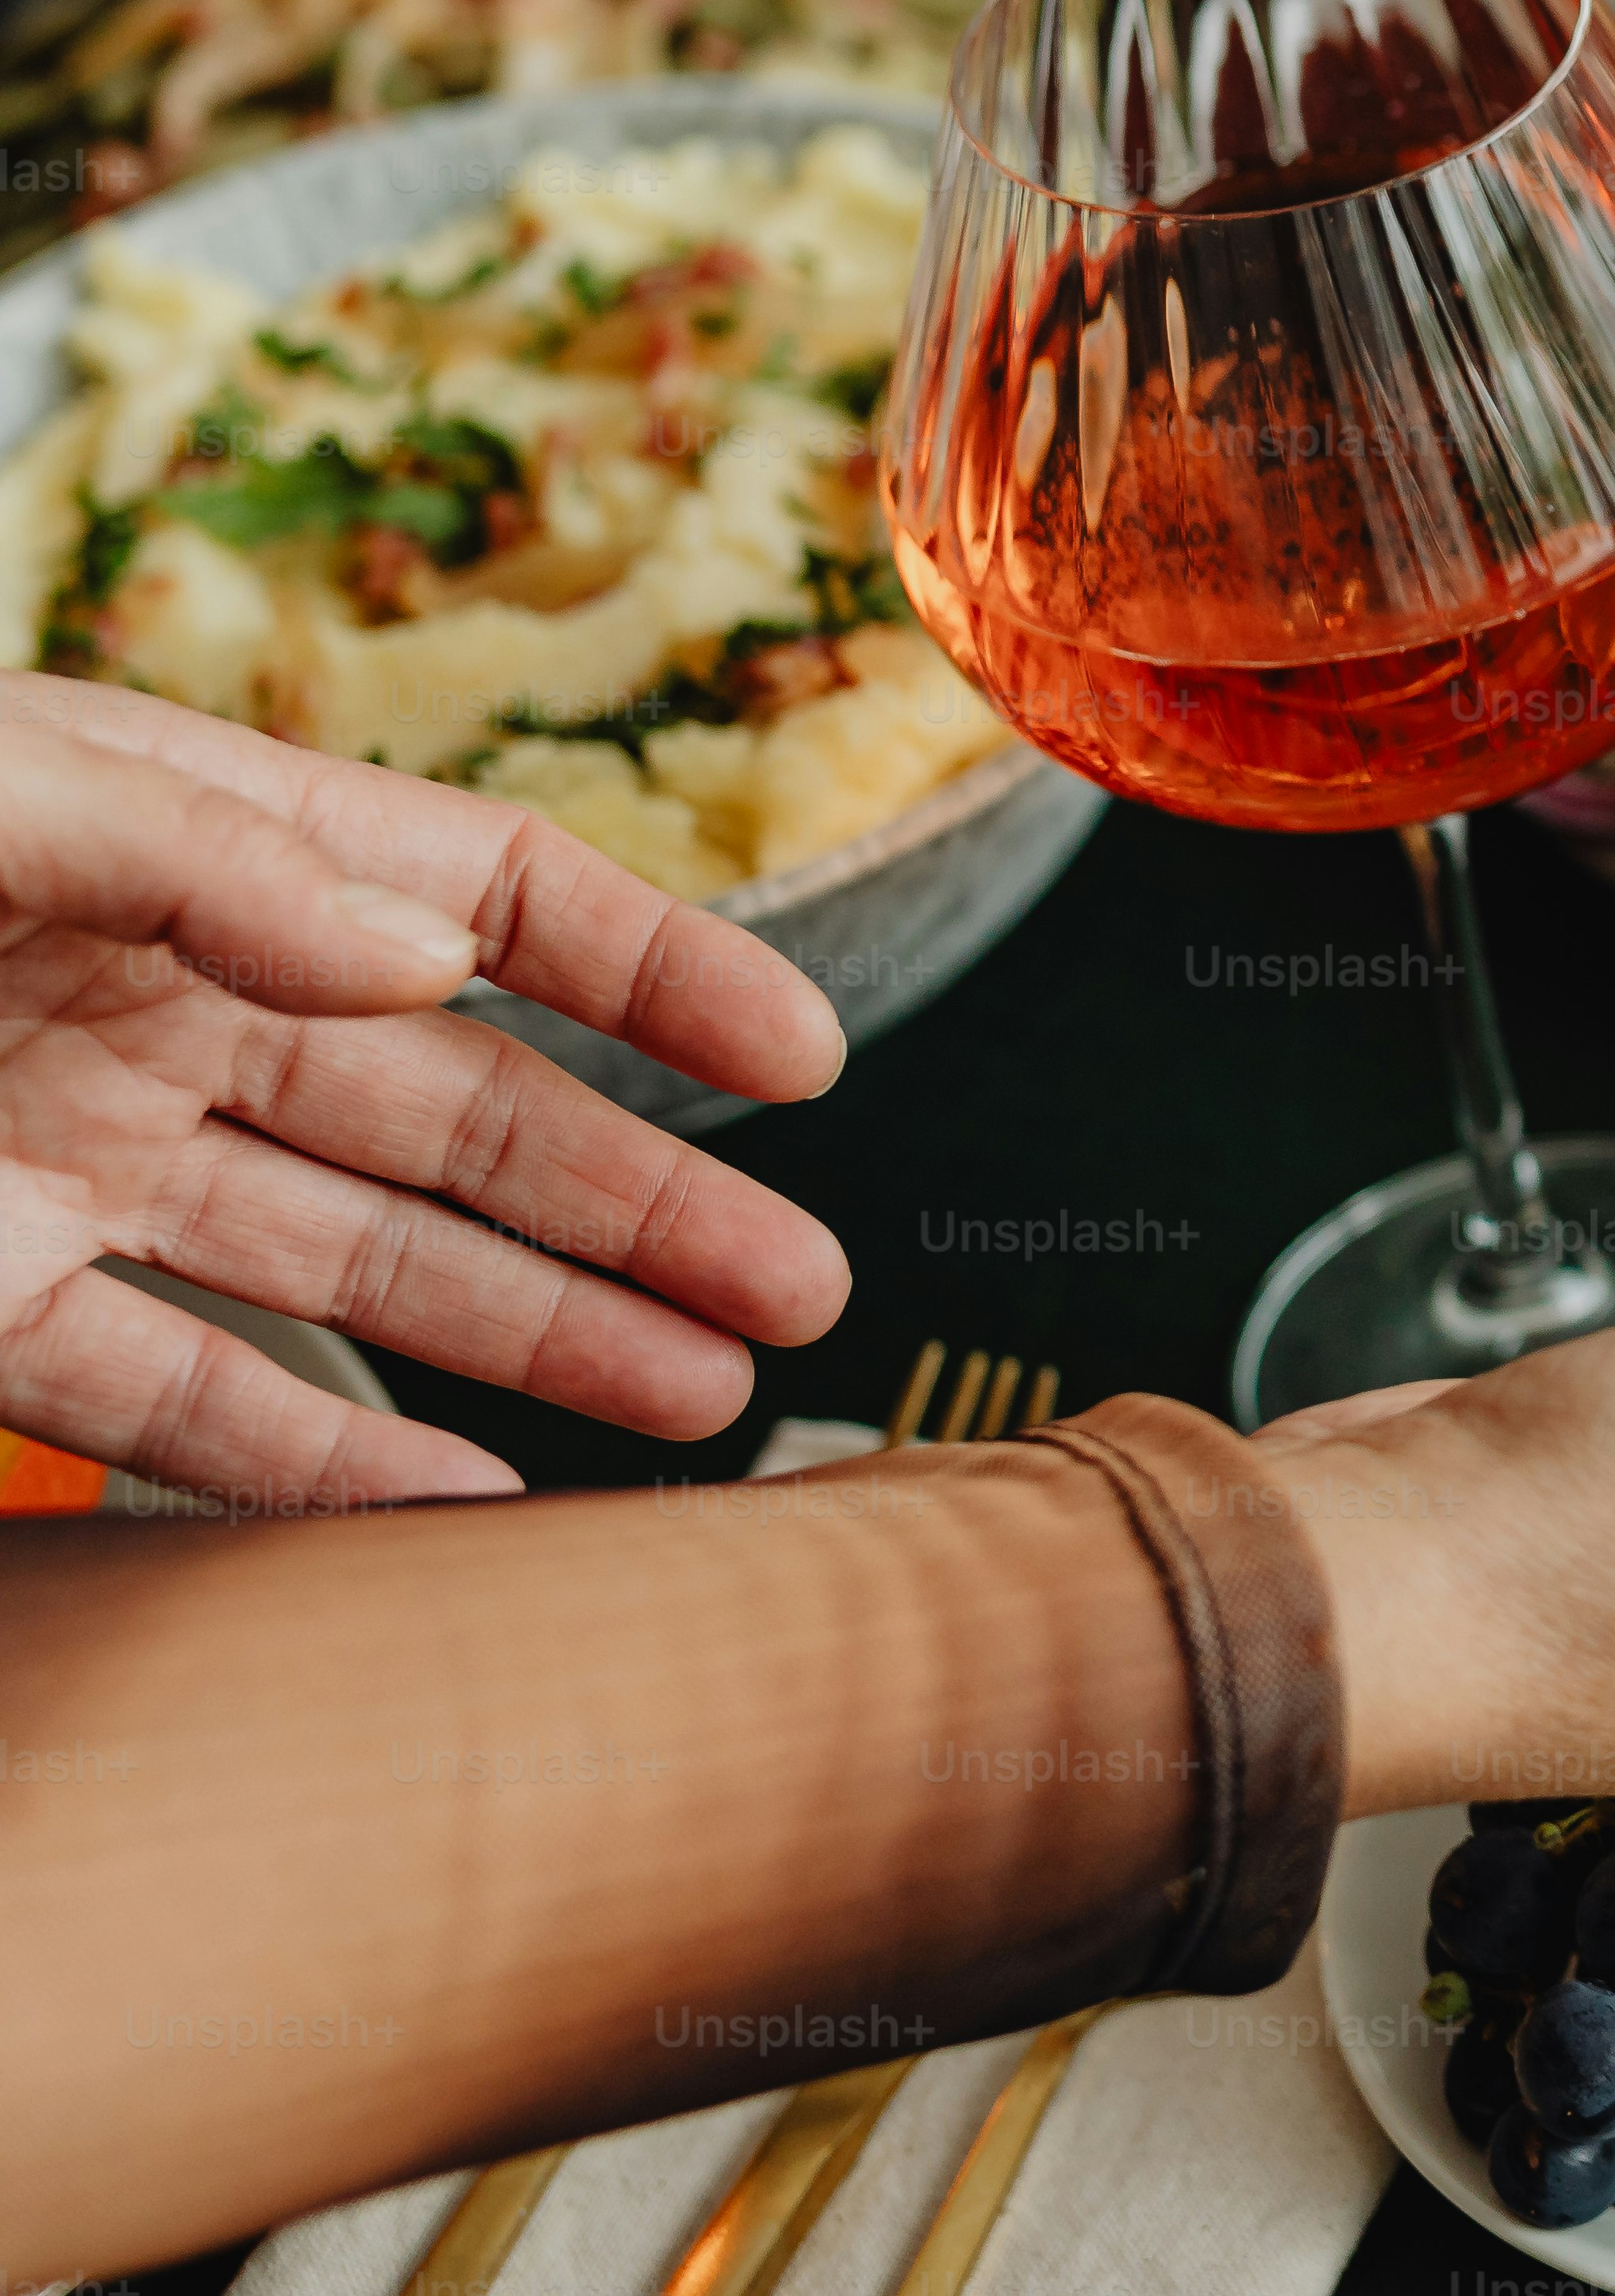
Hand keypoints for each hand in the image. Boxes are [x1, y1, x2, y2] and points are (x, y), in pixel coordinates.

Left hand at [0, 675, 850, 1505]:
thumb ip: (204, 856)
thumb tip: (429, 954)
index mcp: (192, 850)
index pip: (484, 901)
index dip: (656, 976)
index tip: (803, 1056)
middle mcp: (157, 1012)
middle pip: (462, 1114)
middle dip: (646, 1202)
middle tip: (795, 1285)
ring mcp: (73, 1164)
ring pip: (353, 1268)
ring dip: (538, 1336)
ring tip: (701, 1394)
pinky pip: (158, 1401)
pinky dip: (306, 1465)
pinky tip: (448, 1503)